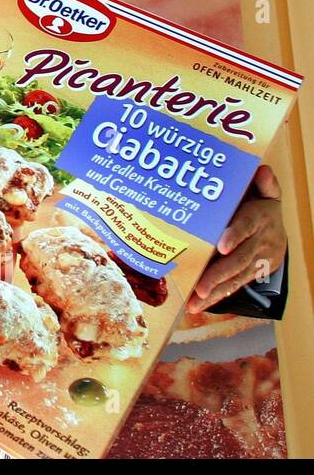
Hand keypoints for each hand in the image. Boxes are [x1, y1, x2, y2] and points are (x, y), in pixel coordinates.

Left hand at [188, 165, 285, 313]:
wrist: (280, 231)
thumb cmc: (262, 208)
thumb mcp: (265, 192)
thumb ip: (263, 183)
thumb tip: (262, 169)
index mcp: (259, 219)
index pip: (247, 226)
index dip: (235, 235)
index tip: (221, 245)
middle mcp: (260, 243)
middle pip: (239, 260)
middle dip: (219, 274)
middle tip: (200, 287)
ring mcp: (257, 260)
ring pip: (236, 278)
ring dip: (215, 291)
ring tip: (196, 302)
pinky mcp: (253, 273)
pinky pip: (235, 285)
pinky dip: (218, 296)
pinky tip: (200, 305)